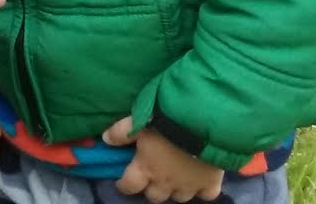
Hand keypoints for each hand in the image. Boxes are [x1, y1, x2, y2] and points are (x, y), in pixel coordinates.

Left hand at [102, 117, 223, 202]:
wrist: (203, 122)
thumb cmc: (166, 120)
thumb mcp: (139, 120)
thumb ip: (121, 131)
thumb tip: (106, 139)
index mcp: (146, 168)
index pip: (129, 186)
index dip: (125, 185)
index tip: (124, 181)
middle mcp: (165, 182)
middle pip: (154, 197)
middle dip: (151, 188)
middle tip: (152, 176)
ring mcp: (189, 186)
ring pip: (179, 198)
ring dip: (175, 189)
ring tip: (175, 177)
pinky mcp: (210, 184)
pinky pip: (205, 195)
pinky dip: (201, 190)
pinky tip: (199, 180)